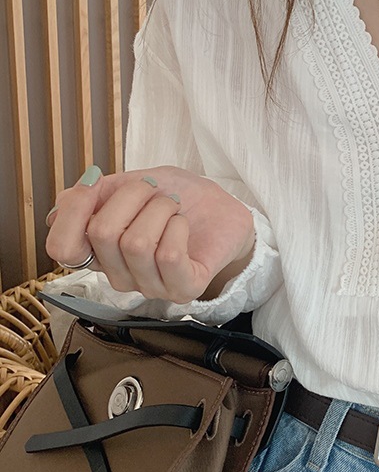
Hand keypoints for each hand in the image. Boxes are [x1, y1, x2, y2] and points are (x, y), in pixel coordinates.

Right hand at [45, 165, 255, 303]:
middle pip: (101, 233)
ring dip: (160, 209)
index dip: (73, 211)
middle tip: (154, 189)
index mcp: (101, 251)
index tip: (96, 183)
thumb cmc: (179, 198)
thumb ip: (99, 193)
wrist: (222, 210)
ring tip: (173, 206)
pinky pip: (168, 257)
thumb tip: (64, 201)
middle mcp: (120, 275)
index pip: (62, 248)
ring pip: (137, 243)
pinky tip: (183, 223)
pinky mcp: (183, 288)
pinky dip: (177, 228)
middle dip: (131, 195)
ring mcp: (151, 286)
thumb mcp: (133, 183)